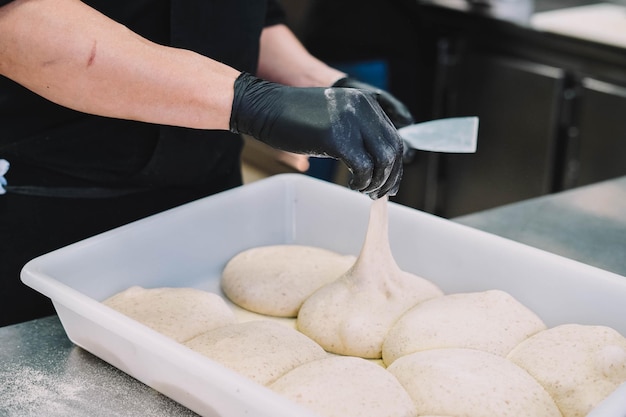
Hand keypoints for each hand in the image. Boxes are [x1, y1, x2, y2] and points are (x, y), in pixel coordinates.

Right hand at [230, 72, 402, 198]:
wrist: (264, 108)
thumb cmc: (294, 118)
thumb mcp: (334, 118)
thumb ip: (356, 132)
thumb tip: (375, 164)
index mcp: (365, 102)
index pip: (394, 137)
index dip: (395, 164)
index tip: (389, 182)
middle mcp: (362, 108)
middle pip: (393, 149)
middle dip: (390, 177)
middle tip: (378, 194)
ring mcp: (350, 121)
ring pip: (383, 159)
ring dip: (376, 182)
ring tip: (363, 190)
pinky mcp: (336, 137)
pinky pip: (362, 167)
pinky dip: (361, 182)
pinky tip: (352, 185)